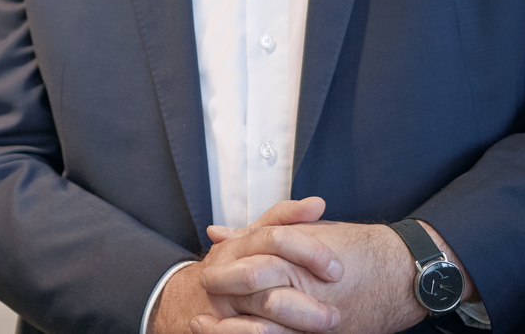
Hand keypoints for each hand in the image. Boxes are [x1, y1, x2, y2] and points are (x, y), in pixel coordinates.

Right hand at [150, 199, 342, 333]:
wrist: (188, 300)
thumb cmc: (231, 266)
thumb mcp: (253, 238)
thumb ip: (283, 220)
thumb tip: (318, 203)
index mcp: (240, 243)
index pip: (276, 237)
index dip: (309, 250)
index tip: (336, 268)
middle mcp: (228, 268)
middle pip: (268, 273)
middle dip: (306, 292)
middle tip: (337, 308)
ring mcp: (220, 300)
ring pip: (262, 306)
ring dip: (299, 318)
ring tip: (327, 323)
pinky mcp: (214, 327)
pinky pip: (241, 332)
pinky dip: (265, 333)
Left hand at [195, 203, 471, 333]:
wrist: (402, 273)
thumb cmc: (356, 247)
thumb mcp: (308, 232)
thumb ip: (262, 230)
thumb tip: (217, 233)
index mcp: (301, 262)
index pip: (255, 267)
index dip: (227, 272)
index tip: (206, 273)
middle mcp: (308, 293)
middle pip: (257, 299)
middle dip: (226, 303)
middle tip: (200, 304)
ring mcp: (316, 321)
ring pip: (266, 331)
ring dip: (233, 331)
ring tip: (206, 327)